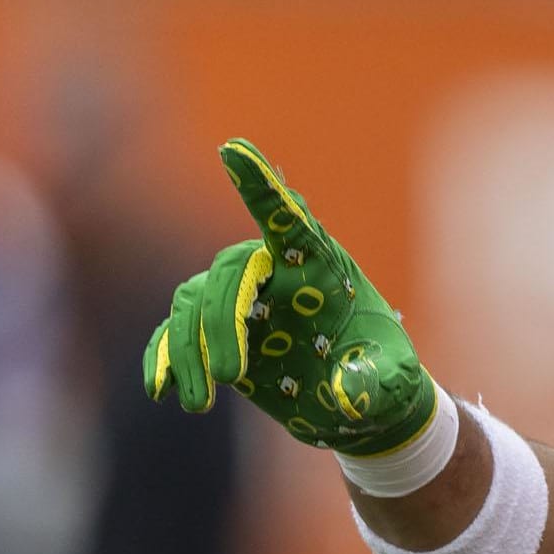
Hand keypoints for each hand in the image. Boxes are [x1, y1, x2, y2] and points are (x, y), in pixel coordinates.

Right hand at [143, 139, 436, 454]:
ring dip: (189, 352)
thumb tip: (348, 390)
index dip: (259, 184)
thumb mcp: (391, 380)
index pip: (286, 217)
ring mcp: (242, 302)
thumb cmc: (383, 375)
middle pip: (228, 274)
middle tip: (232, 377)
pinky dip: (164, 359)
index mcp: (318, 264)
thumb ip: (374, 380)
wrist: (360, 403)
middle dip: (221, 322)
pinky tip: (161, 390)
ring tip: (199, 406)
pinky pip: (175, 336)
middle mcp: (273, 272)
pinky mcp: (218, 337)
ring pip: (193, 304)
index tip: (232, 148)